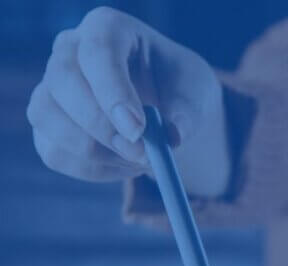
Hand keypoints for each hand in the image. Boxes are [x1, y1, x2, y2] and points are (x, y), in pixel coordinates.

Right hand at [26, 7, 229, 195]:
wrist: (167, 107)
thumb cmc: (180, 90)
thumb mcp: (194, 95)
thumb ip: (185, 115)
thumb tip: (171, 138)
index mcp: (108, 28)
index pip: (98, 51)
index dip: (113, 92)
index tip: (138, 130)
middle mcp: (69, 50)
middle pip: (63, 81)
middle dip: (101, 126)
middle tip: (142, 154)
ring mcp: (51, 86)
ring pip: (47, 117)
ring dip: (95, 151)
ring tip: (142, 160)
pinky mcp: (47, 124)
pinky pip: (55, 152)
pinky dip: (93, 169)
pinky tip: (125, 165)